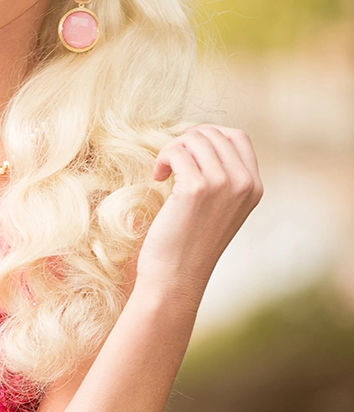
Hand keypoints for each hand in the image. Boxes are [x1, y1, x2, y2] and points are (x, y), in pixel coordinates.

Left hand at [134, 125, 262, 304]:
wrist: (176, 277)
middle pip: (213, 133)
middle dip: (186, 141)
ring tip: (164, 171)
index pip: (238, 136)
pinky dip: (163, 159)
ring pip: (194, 139)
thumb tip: (201, 138)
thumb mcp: (220, 207)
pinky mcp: (196, 188)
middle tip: (171, 163)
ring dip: (173, 149)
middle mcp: (244, 183)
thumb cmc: (190, 242)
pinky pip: (177, 152)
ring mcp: (223, 184)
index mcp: (254, 187)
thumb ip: (223, 176)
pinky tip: (158, 177)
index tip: (189, 151)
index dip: (209, 135)